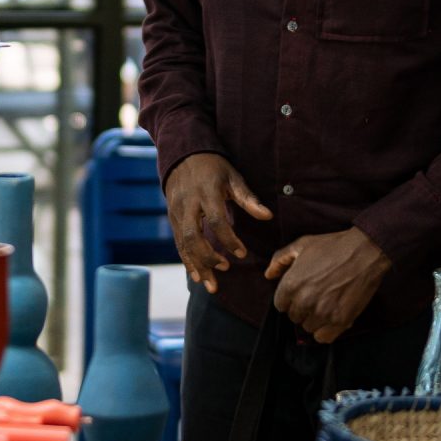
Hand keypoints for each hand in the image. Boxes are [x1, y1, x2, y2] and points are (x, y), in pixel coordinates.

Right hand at [164, 152, 271, 292]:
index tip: (242, 253)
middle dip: (208, 257)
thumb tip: (268, 216)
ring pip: (184, 244)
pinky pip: (178, 243)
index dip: (228, 240)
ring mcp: (177, 211)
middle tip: (226, 268)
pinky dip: (187, 261)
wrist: (182, 156)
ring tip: (211, 284)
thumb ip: (248, 198)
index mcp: (206, 192)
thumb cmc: (214, 167)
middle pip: (194, 237)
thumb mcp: (233, 177)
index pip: (215, 221)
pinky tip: (197, 276)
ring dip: (197, 266)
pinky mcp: (172, 218)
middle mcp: (188, 204)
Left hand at [266, 227, 389, 344]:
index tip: (301, 291)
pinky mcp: (340, 321)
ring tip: (326, 304)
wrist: (365, 252)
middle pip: (294, 317)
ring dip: (314, 318)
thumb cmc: (332, 246)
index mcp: (291, 284)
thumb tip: (268, 275)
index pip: (280, 305)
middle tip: (316, 295)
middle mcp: (304, 301)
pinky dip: (326, 331)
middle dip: (302, 308)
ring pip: (308, 327)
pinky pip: (323, 338)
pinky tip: (331, 317)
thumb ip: (280, 259)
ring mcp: (322, 313)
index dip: (290, 298)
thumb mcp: (302, 245)